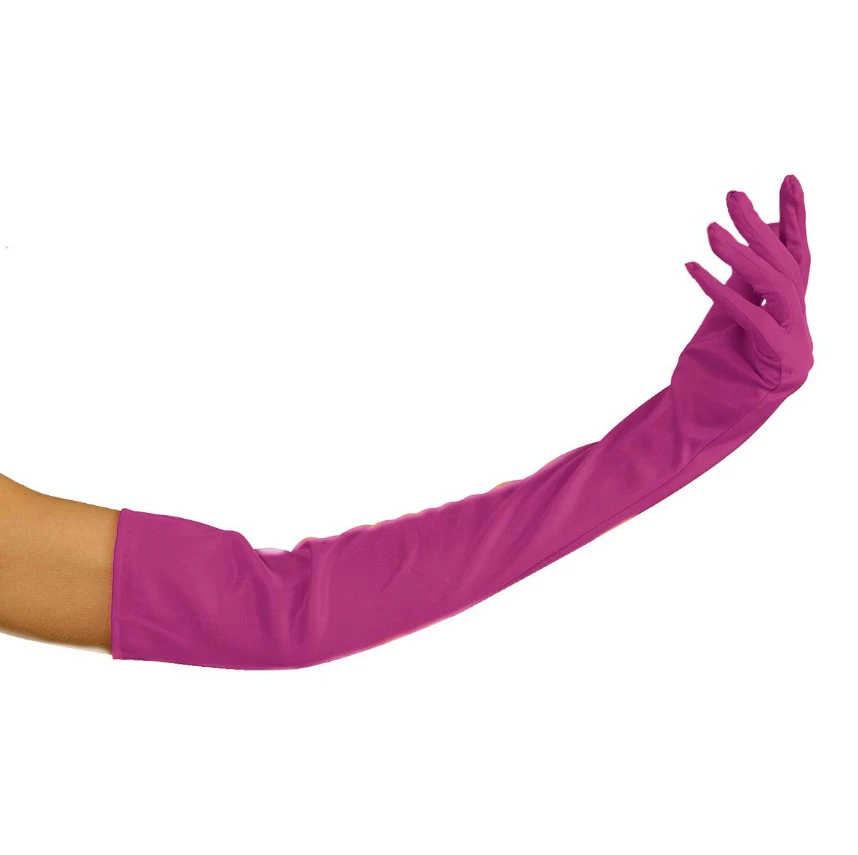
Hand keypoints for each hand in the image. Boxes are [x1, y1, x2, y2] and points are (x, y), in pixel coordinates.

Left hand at [685, 175, 812, 392]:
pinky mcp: (778, 365)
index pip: (798, 259)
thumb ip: (741, 284)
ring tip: (709, 230)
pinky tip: (692, 268)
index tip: (786, 179)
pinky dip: (721, 290)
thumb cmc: (709, 376)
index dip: (795, 218)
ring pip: (778, 286)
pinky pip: (752, 317)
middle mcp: (799, 329)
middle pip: (788, 266)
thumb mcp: (724, 320)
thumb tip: (746, 241)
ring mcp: (795, 349)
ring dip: (743, 255)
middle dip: (761, 228)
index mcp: (789, 317)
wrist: (694, 427)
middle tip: (732, 195)